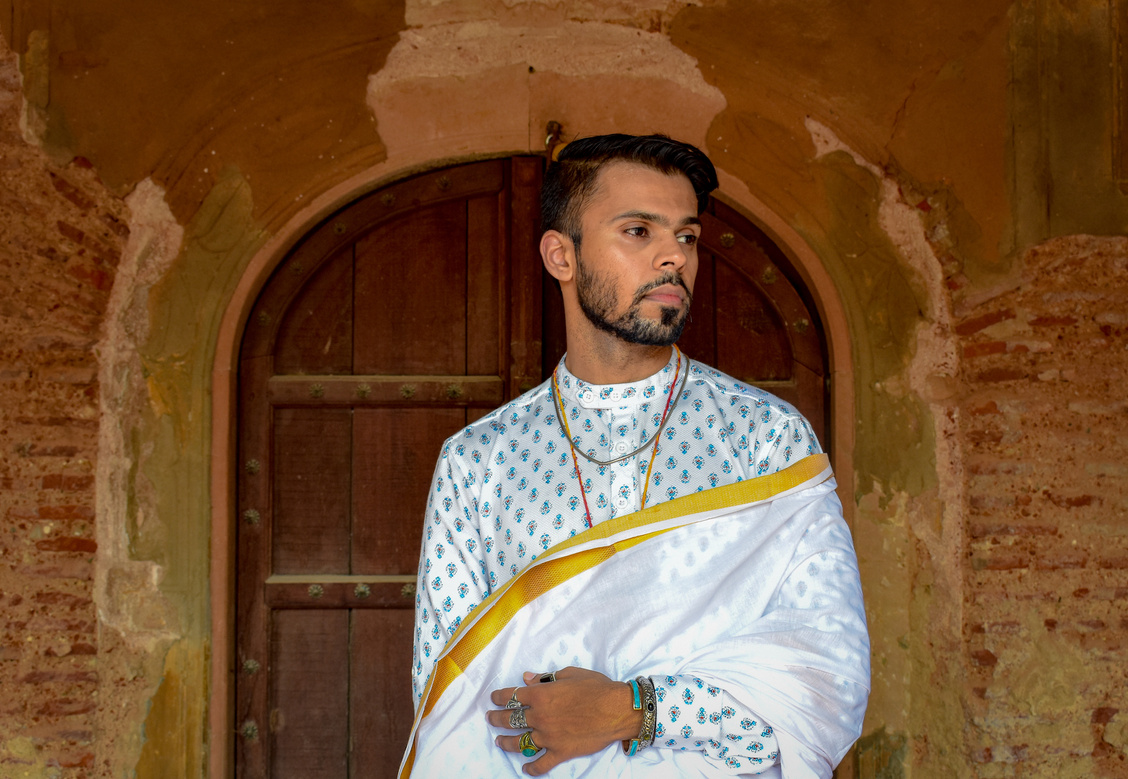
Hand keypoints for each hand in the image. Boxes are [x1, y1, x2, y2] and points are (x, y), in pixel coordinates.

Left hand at [487, 666, 642, 775]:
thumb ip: (545, 677)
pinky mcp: (560, 752)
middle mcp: (540, 716)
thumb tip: (527, 678)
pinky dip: (531, 767)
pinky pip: (541, 763)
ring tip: (499, 741)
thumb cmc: (596, 688)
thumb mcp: (570, 674)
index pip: (512, 695)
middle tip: (490, 718)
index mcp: (541, 695)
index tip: (493, 698)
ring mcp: (548, 736)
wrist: (617, 710)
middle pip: (510, 719)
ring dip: (506, 742)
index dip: (499, 696)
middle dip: (497, 718)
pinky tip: (525, 768)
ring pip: (519, 742)